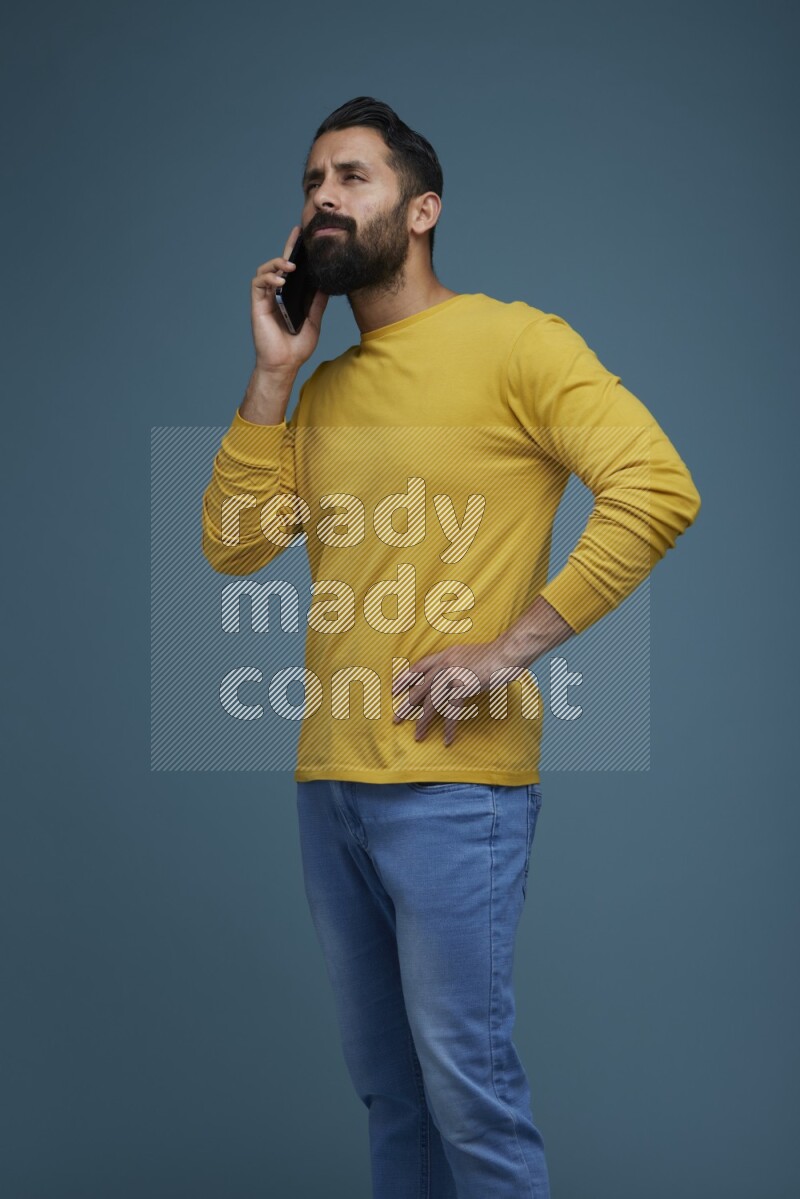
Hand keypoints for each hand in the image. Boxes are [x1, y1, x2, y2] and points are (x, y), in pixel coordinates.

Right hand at [250, 225, 328, 374]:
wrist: (284, 365)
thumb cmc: (297, 347)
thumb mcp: (313, 321)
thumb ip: (317, 302)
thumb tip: (326, 283)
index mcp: (290, 296)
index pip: (293, 271)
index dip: (297, 253)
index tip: (305, 237)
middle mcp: (276, 295)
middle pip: (279, 266)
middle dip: (288, 248)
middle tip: (298, 234)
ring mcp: (266, 299)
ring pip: (265, 271)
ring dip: (276, 264)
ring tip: (290, 266)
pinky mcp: (257, 305)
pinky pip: (258, 285)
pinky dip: (268, 279)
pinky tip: (280, 282)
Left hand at [391, 639, 525, 746]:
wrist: (505, 654)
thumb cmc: (492, 655)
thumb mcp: (467, 655)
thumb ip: (456, 664)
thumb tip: (451, 678)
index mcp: (445, 655)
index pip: (418, 667)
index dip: (405, 679)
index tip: (394, 690)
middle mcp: (444, 665)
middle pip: (420, 688)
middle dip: (406, 705)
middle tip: (396, 719)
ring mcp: (452, 676)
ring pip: (432, 703)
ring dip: (424, 721)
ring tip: (417, 735)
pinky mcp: (462, 688)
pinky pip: (452, 711)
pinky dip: (449, 727)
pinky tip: (446, 739)